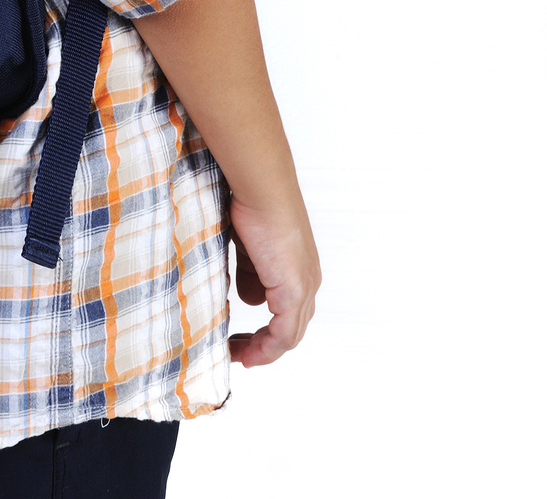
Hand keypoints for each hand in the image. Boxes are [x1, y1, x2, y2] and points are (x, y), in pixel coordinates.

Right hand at [227, 192, 320, 366]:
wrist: (263, 189)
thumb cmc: (253, 205)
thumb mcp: (249, 246)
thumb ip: (251, 272)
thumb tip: (249, 298)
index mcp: (299, 269)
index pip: (289, 311)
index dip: (267, 330)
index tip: (243, 339)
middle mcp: (308, 281)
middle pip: (292, 329)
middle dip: (264, 345)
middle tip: (238, 352)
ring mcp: (303, 288)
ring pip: (289, 336)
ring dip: (264, 351)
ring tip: (239, 356)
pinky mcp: (293, 291)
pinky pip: (284, 335)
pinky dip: (267, 349)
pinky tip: (249, 355)